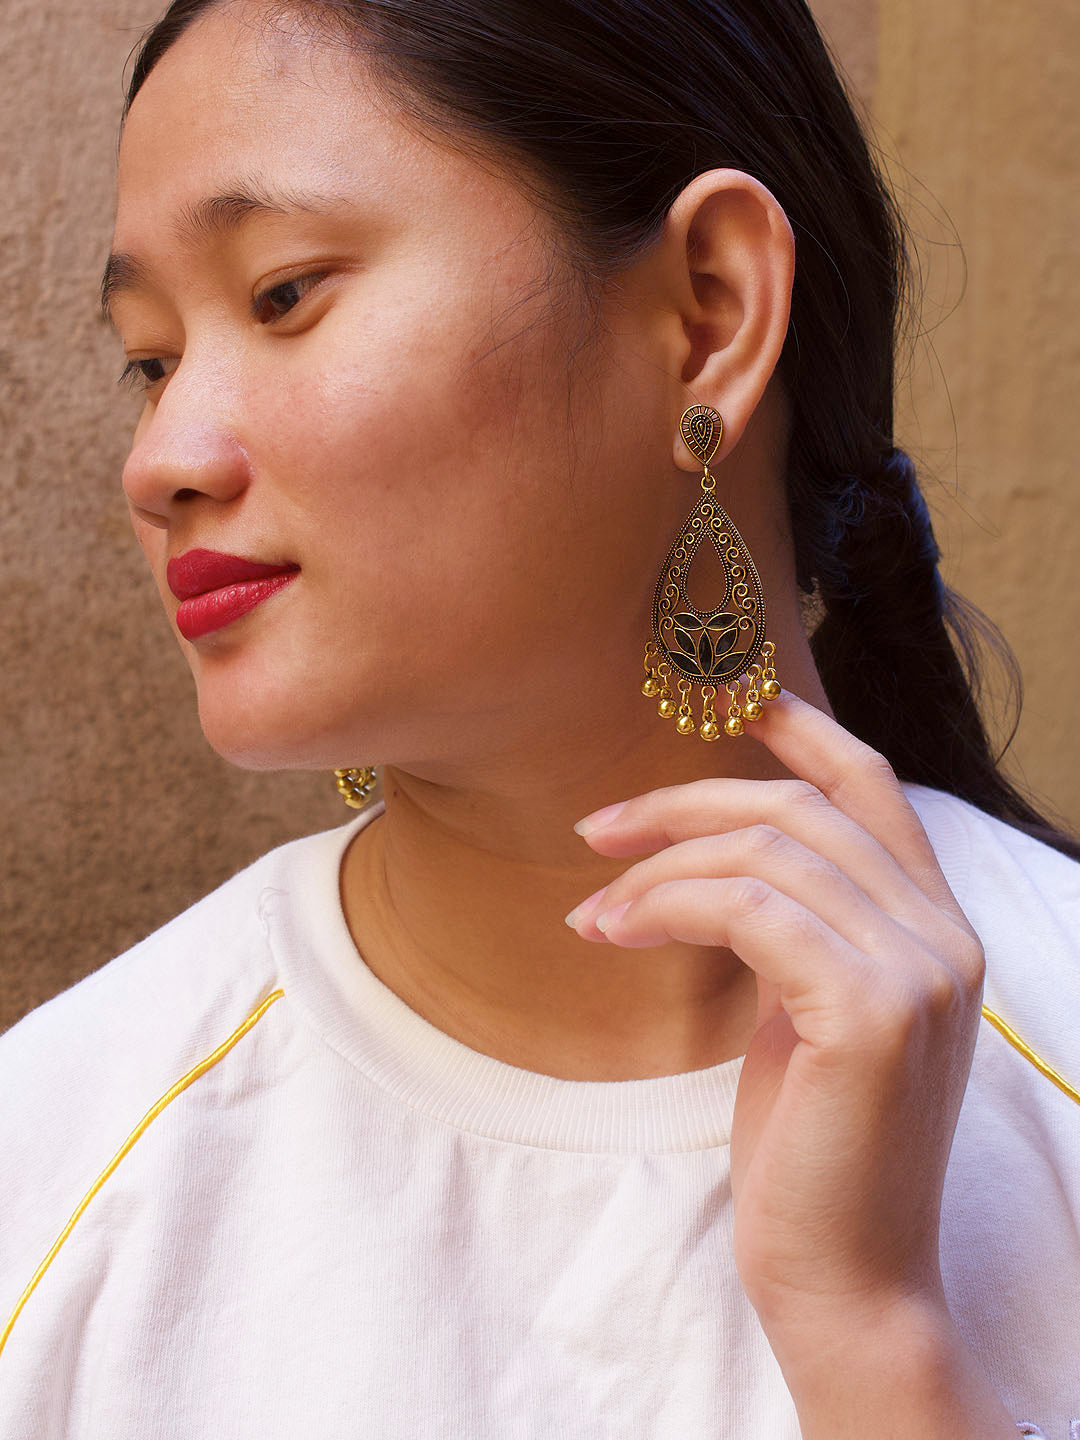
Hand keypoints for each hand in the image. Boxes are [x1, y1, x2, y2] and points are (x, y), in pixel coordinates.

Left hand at [566, 695, 1009, 1428]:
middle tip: (596, 831)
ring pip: (765, 851)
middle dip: (685, 802)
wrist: (847, 1278)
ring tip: (592, 911)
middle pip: (800, 807)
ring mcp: (919, 969)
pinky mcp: (872, 1011)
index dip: (802, 730)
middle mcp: (944, 933)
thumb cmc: (812, 1148)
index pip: (873, 790)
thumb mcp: (803, 1013)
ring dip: (657, 867)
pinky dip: (665, 906)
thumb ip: (790, 929)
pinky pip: (746, 908)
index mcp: (934, 927)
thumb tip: (711, 859)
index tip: (729, 699)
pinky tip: (613, 932)